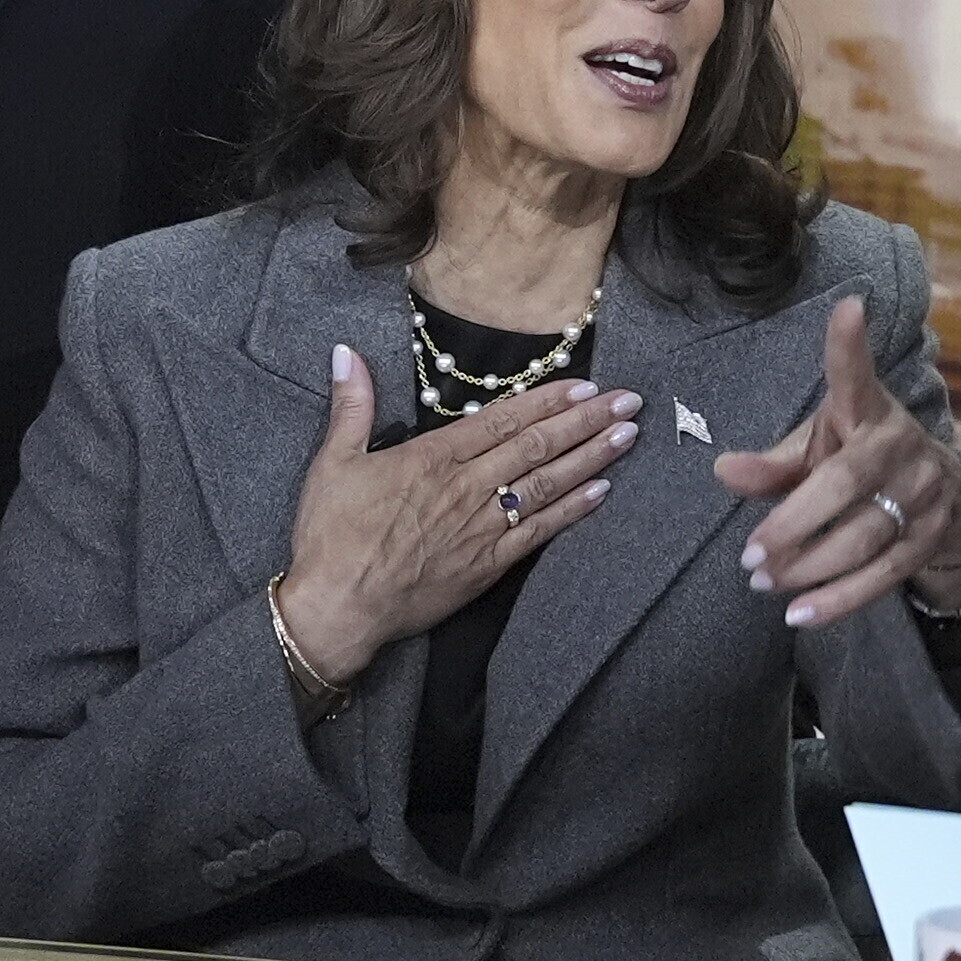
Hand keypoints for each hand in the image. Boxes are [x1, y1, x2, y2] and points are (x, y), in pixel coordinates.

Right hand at [274, 347, 642, 688]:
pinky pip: (540, 532)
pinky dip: (573, 510)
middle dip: (587, 420)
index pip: (504, 419)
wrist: (339, 606)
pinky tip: (602, 492)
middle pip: (537, 445)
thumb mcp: (334, 462)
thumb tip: (346, 354)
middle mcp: (467, 487)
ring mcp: (481, 527)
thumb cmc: (332, 536)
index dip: (548, 400)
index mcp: (433, 457)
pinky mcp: (487, 565)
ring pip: (547, 483)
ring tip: (627, 436)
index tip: (585, 384)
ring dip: (591, 457)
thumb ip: (351, 406)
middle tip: (628, 401)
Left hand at [712, 296, 960, 626]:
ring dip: (810, 566)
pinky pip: (885, 574)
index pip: (856, 374)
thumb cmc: (858, 460)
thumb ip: (772, 465)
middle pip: (846, 482)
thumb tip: (723, 472)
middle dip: (794, 523)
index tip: (848, 308)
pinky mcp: (931, 535)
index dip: (849, 344)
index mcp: (867, 410)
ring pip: (865, 535)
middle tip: (749, 556)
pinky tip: (801, 614)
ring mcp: (924, 491)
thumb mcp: (816, 450)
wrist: (942, 496)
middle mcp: (900, 443)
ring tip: (764, 583)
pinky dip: (840, 599)